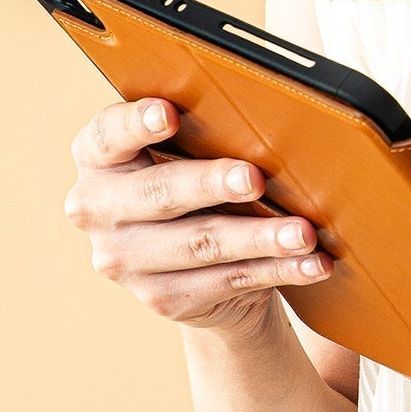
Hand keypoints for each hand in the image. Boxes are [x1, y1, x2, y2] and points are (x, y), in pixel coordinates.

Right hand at [63, 96, 332, 337]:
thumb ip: (204, 133)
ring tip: (304, 233)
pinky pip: (229, 280)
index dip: (136, 123)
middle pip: (158, 193)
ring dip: (259, 237)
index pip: (107, 134)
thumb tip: (266, 121)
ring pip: (201, 244)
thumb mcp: (189, 152)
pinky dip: (278, 270)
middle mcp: (97, 209)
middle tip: (255, 179)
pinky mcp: (162, 298)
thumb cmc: (198, 182)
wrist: (198, 263)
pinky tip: (312, 264)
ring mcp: (124, 260)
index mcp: (98, 158)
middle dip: (211, 184)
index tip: (170, 113)